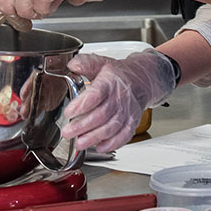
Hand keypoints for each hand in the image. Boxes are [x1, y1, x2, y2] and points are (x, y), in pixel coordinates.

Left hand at [62, 49, 176, 152]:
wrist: (143, 79)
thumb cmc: (119, 74)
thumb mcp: (101, 64)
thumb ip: (86, 63)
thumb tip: (72, 64)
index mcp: (109, 82)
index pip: (96, 95)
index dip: (82, 105)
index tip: (69, 112)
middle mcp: (119, 97)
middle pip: (101, 115)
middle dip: (82, 126)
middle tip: (67, 132)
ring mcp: (127, 111)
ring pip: (111, 127)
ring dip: (94, 137)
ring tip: (79, 143)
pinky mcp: (132, 121)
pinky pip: (125, 135)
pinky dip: (113, 143)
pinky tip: (100, 147)